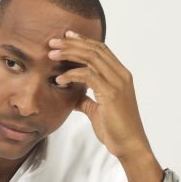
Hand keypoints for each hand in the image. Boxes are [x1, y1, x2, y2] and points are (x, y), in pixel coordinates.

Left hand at [48, 31, 150, 158]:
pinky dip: (72, 74)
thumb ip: (87, 100)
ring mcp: (118, 83)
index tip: (66, 36)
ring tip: (52, 54)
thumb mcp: (97, 111)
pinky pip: (88, 76)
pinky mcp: (111, 93)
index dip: (83, 41)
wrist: (129, 145)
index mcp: (120, 76)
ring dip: (70, 53)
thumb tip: (74, 97)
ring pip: (92, 58)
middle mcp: (121, 75)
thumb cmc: (115, 129)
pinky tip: (59, 79)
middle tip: (53, 42)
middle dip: (72, 43)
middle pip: (95, 49)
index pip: (101, 50)